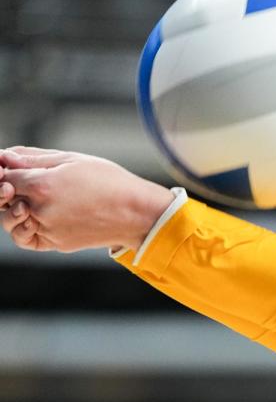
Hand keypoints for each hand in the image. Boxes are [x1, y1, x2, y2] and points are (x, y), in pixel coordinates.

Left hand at [0, 146, 172, 252]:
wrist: (135, 214)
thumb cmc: (108, 181)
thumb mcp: (71, 160)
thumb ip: (33, 158)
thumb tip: (5, 158)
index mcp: (41, 185)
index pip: (3, 176)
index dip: (2, 169)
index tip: (7, 166)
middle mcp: (41, 211)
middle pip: (3, 200)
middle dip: (4, 189)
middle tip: (14, 182)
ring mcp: (48, 231)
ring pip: (12, 223)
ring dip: (13, 210)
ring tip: (27, 200)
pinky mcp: (57, 244)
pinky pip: (29, 239)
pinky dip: (25, 229)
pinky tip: (35, 216)